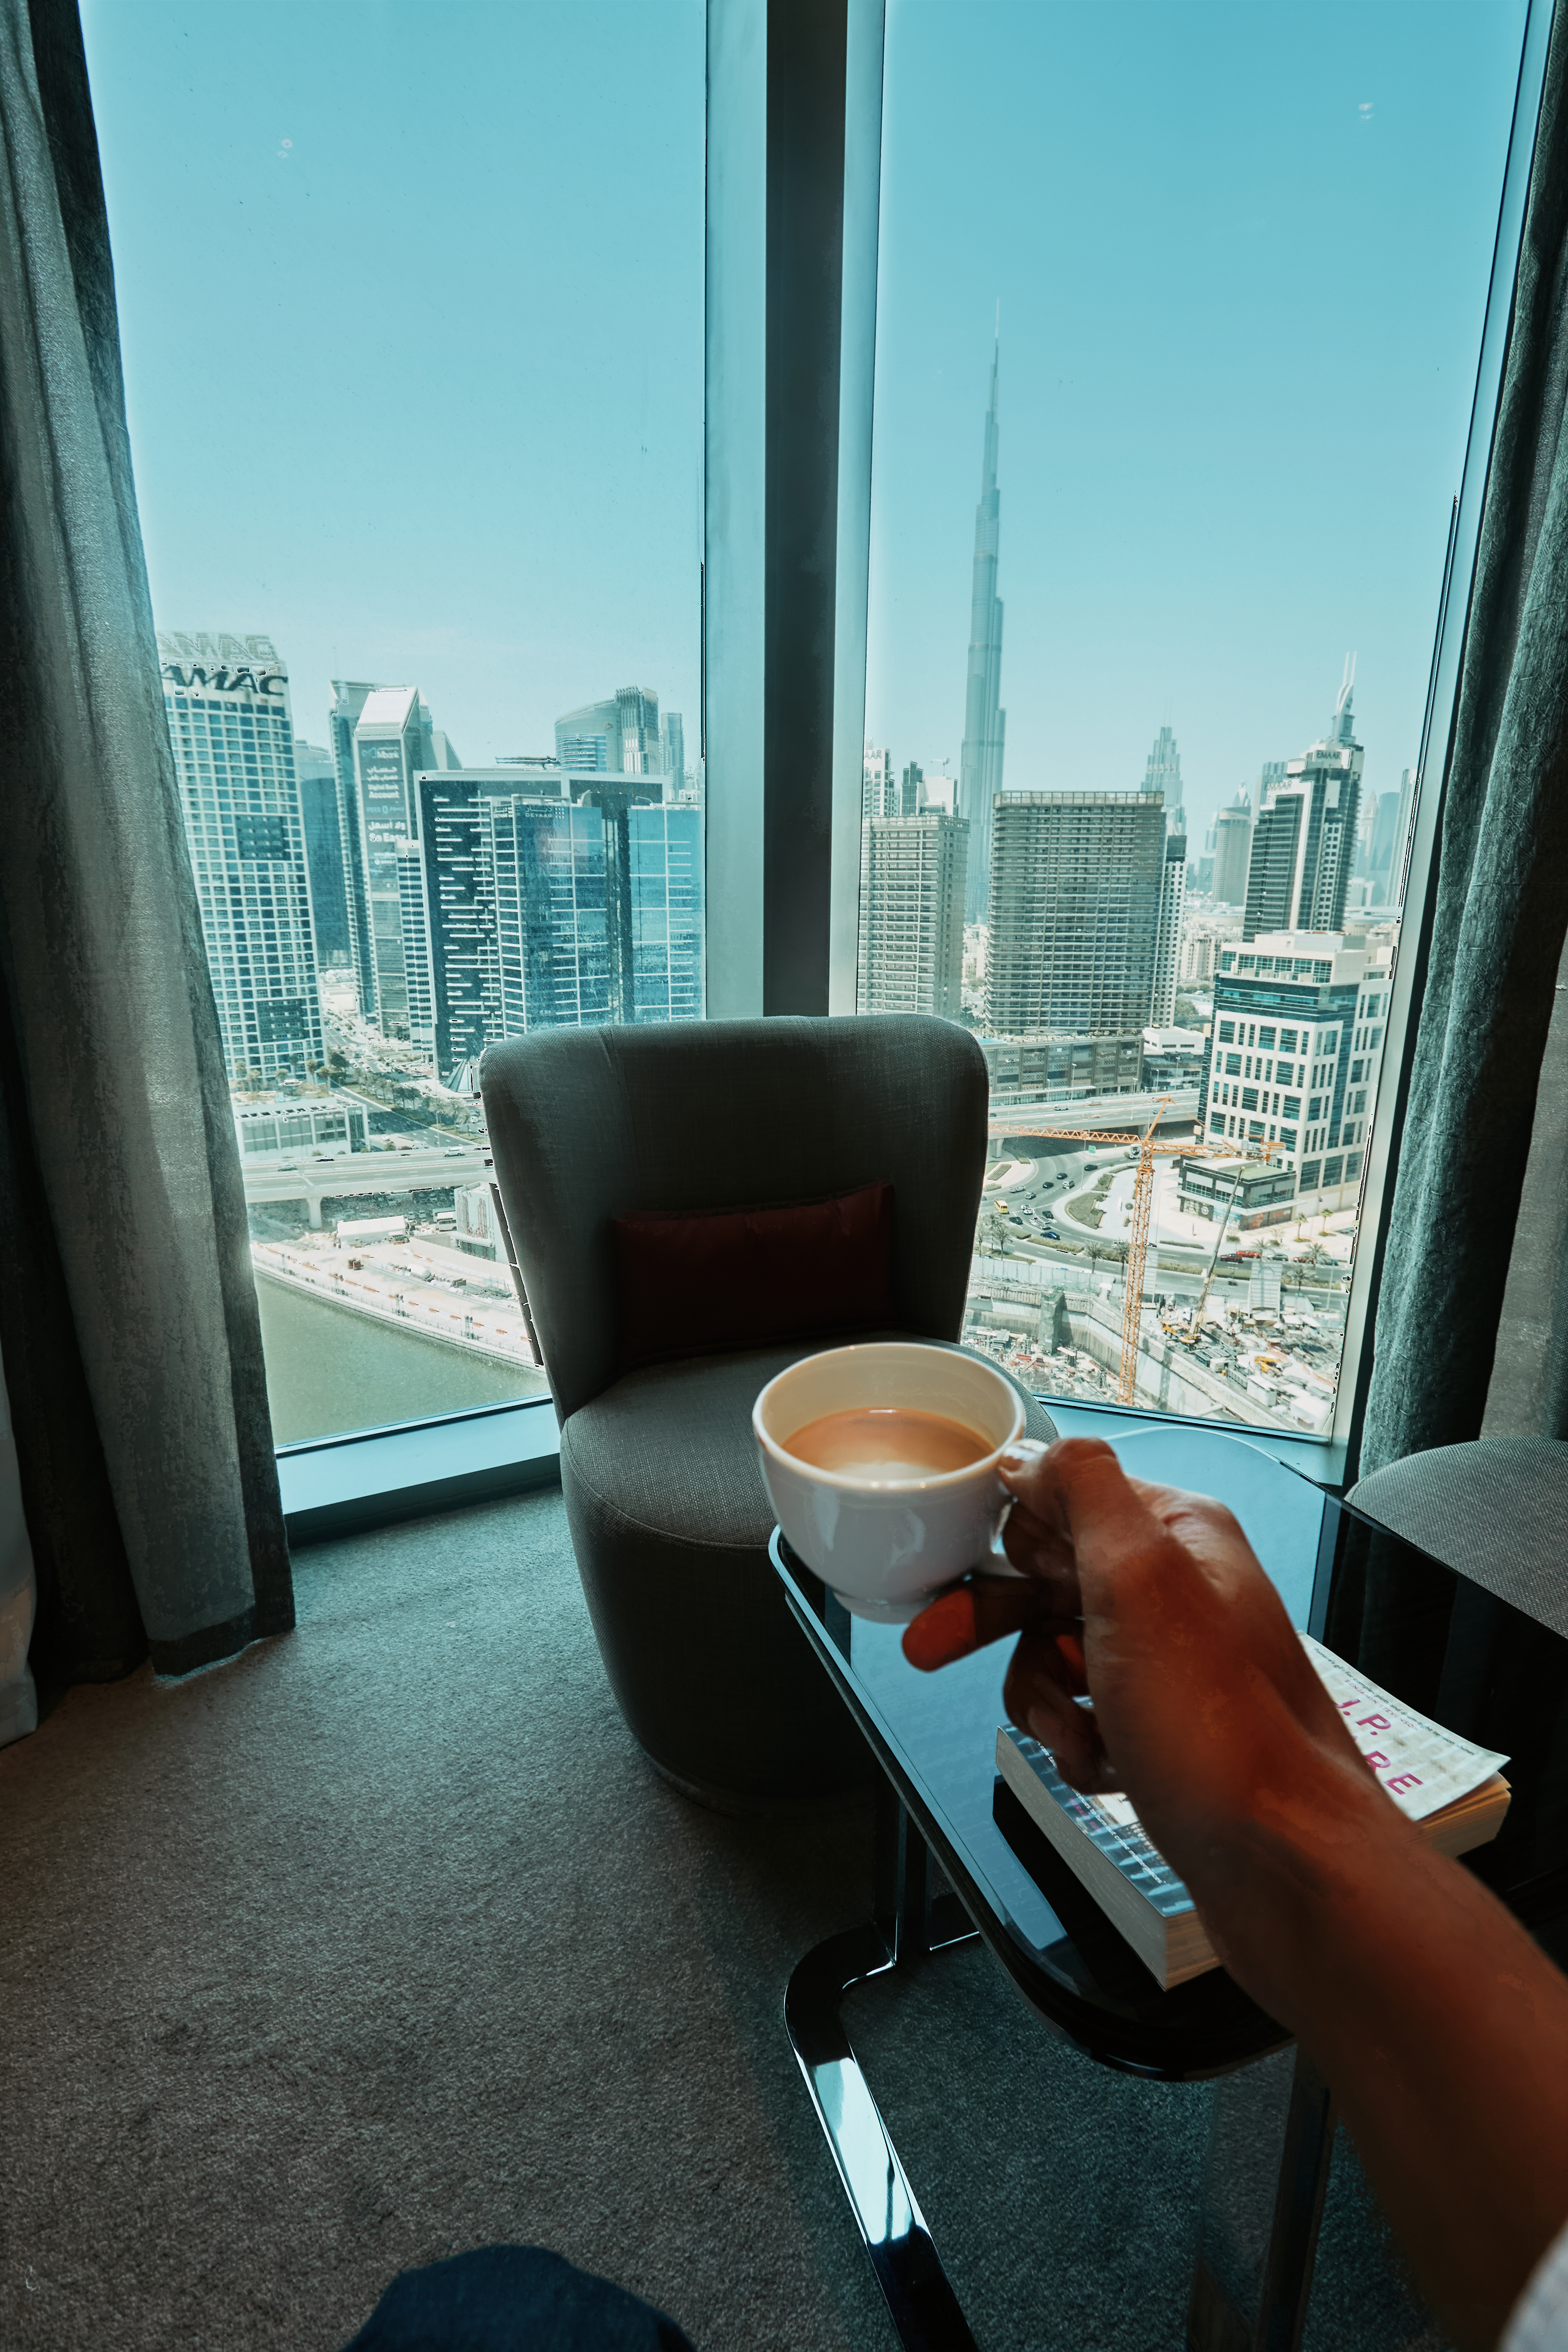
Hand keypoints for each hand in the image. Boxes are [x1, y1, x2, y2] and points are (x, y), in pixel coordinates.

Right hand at [903, 1438, 1382, 1920]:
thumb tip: (1032, 1454)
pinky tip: (1103, 1767)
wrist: (1283, 1866)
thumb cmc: (1227, 1735)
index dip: (1010, 1538)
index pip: (1067, 1498)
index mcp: (1179, 1537)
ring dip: (1041, 1699)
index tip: (959, 1569)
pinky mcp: (1164, 1734)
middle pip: (1050, 1580)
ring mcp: (1172, 1668)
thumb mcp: (1140, 1579)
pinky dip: (1076, 1748)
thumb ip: (1083, 1492)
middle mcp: (1180, 1593)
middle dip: (998, 1622)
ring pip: (1056, 1658)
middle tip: (936, 1643)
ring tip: (1070, 1731)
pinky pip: (1082, 1722)